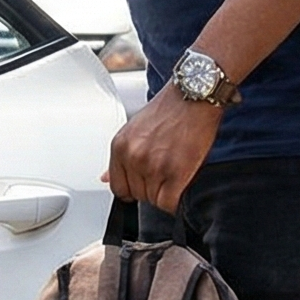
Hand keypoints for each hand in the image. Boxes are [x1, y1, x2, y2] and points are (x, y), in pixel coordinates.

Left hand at [106, 85, 220, 215]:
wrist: (194, 95)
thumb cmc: (169, 109)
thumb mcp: (135, 129)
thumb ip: (121, 158)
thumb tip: (105, 178)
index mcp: (120, 146)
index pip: (118, 188)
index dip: (134, 189)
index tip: (145, 184)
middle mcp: (133, 157)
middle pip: (138, 196)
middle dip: (152, 188)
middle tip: (166, 171)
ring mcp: (153, 166)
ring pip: (155, 201)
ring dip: (167, 192)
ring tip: (176, 170)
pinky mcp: (176, 172)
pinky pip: (169, 204)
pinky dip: (176, 200)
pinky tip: (182, 183)